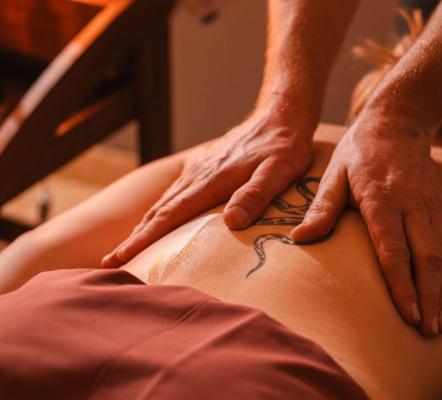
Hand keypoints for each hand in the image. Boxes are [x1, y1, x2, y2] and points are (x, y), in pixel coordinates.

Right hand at [102, 99, 315, 267]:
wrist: (280, 114)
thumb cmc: (284, 147)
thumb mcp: (278, 172)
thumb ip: (255, 195)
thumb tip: (230, 223)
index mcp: (211, 181)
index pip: (170, 216)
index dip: (145, 240)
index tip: (120, 258)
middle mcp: (198, 175)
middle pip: (159, 211)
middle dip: (134, 238)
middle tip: (111, 263)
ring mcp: (199, 169)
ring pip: (164, 201)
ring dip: (144, 225)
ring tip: (128, 246)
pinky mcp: (205, 164)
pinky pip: (175, 191)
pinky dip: (160, 210)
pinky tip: (158, 218)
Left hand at [291, 109, 441, 336]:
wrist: (397, 124)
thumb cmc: (359, 154)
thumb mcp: (334, 174)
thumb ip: (321, 208)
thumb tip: (300, 239)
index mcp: (383, 199)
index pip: (394, 249)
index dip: (402, 284)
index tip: (407, 315)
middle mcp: (414, 205)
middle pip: (427, 258)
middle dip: (430, 298)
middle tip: (430, 332)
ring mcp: (434, 205)